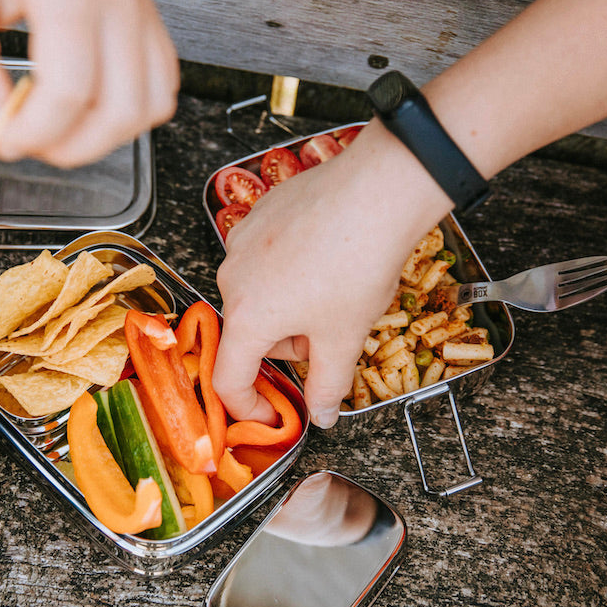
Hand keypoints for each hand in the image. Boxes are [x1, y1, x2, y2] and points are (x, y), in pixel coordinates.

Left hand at [0, 0, 178, 166]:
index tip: (4, 139)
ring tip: (60, 126)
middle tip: (31, 139)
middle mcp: (117, 2)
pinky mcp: (149, 24)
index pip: (70, 91)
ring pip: (149, 110)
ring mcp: (140, 13)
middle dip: (71, 147)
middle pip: (120, 112)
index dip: (35, 134)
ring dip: (104, 138)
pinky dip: (130, 116)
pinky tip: (92, 107)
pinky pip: (162, 92)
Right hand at [212, 122, 451, 428]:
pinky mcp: (259, 215)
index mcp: (248, 317)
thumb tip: (322, 415)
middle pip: (250, 333)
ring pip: (258, 295)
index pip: (229, 379)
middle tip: (331, 333)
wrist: (377, 191)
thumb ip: (327, 385)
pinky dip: (289, 270)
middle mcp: (233, 278)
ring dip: (289, 307)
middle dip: (286, 344)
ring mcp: (242, 241)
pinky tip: (326, 257)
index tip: (272, 414)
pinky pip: (265, 259)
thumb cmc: (358, 264)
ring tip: (334, 289)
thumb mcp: (345, 338)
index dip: (249, 407)